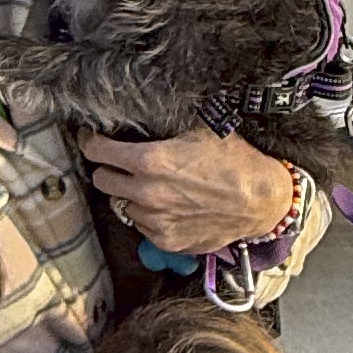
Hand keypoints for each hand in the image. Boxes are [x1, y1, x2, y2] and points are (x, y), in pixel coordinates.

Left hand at [83, 126, 298, 258]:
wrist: (261, 202)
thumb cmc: (235, 161)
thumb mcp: (200, 129)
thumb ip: (164, 124)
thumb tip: (140, 110)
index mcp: (150, 161)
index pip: (96, 151)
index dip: (91, 141)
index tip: (92, 138)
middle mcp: (146, 193)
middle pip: (101, 180)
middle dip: (108, 168)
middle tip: (121, 163)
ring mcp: (154, 221)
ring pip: (122, 205)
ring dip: (130, 194)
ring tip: (153, 186)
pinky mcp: (165, 241)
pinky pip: (142, 227)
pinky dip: (149, 216)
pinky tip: (169, 206)